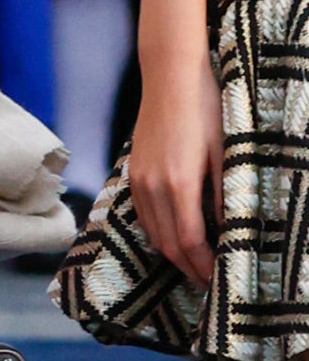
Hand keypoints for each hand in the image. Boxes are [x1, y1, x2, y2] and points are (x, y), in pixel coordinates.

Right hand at [128, 55, 222, 285]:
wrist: (169, 77)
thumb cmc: (204, 110)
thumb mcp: (224, 153)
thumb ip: (224, 196)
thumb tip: (229, 232)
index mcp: (180, 184)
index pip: (191, 242)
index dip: (204, 267)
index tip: (219, 282)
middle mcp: (153, 186)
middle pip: (168, 245)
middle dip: (189, 269)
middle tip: (208, 283)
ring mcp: (139, 179)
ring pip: (153, 233)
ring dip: (172, 255)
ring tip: (193, 266)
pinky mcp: (133, 170)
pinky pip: (141, 215)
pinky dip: (156, 234)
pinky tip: (172, 237)